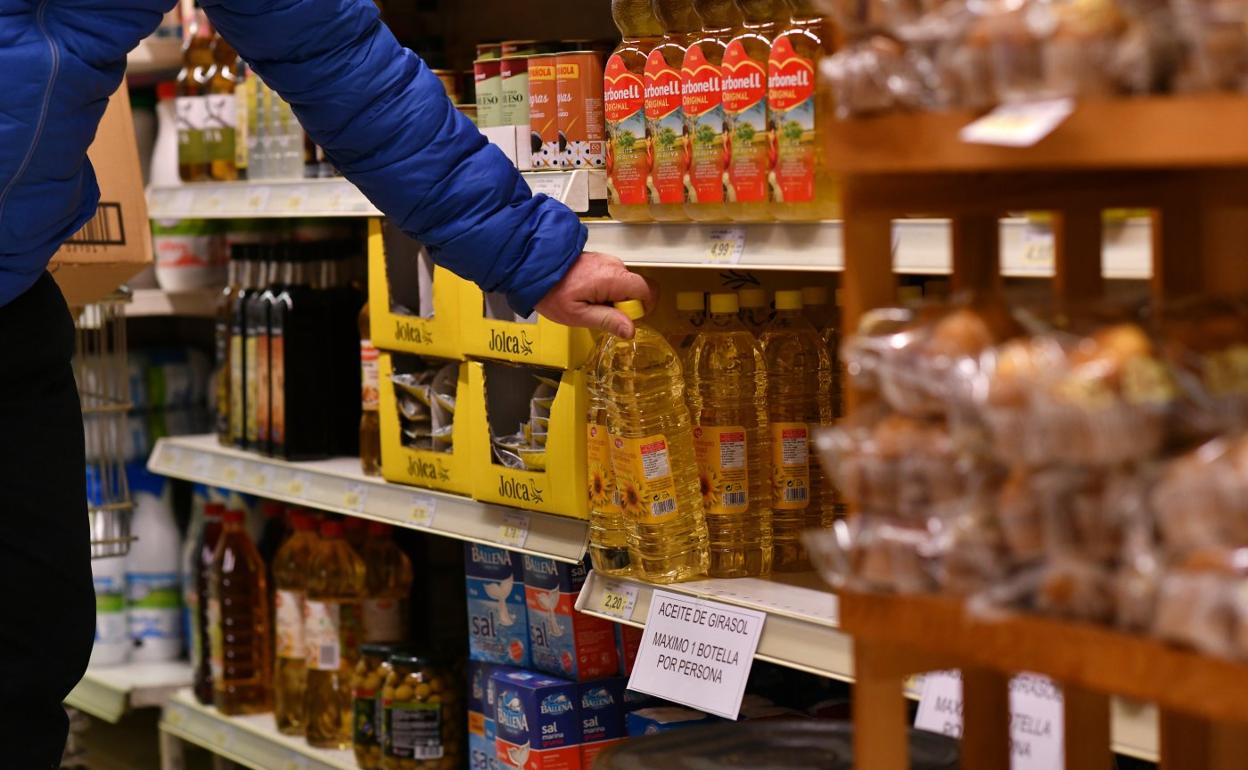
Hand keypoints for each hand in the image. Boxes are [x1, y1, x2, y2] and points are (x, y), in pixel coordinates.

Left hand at [535, 252, 655, 338]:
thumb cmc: (552, 293)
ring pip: (625, 284)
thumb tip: (631, 330)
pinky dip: (607, 289)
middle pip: (636, 288)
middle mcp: (614, 265)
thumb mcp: (579, 315)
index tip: (625, 318)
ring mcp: (607, 260)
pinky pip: (614, 278)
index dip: (643, 308)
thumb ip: (608, 320)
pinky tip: (587, 294)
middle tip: (600, 313)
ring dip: (614, 297)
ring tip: (589, 303)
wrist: (532, 269)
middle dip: (625, 305)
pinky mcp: (600, 261)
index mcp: (613, 278)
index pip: (648, 290)